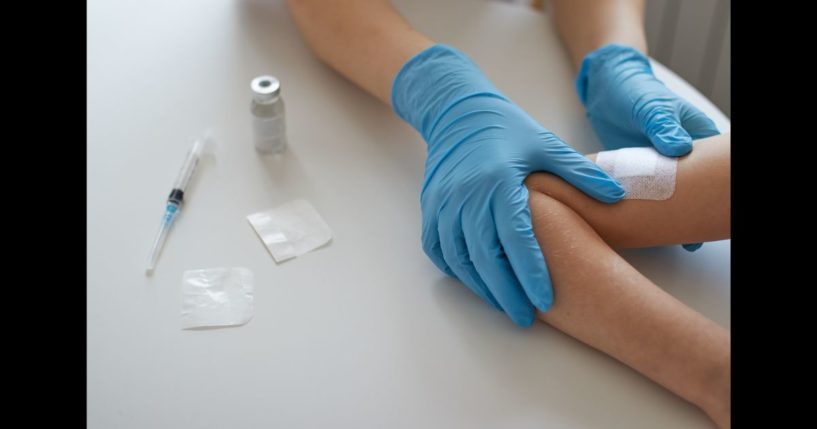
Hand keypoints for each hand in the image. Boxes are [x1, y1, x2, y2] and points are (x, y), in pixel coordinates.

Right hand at [393, 45, 625, 325]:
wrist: (457, 112)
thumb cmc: (507, 129)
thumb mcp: (546, 145)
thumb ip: (580, 174)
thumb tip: (617, 197)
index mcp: (498, 182)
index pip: (515, 238)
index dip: (530, 272)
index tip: (545, 299)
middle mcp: (466, 196)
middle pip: (484, 257)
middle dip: (504, 292)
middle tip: (524, 318)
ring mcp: (443, 203)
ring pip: (459, 258)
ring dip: (480, 286)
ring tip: (503, 304)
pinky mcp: (431, 208)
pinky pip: (439, 248)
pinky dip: (456, 269)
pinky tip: (475, 282)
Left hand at [576, 44, 719, 251]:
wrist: (607, 88)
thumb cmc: (636, 92)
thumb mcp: (652, 107)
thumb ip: (663, 127)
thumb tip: (679, 149)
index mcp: (696, 138)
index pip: (713, 171)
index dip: (713, 195)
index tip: (710, 219)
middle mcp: (681, 157)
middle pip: (692, 191)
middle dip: (690, 215)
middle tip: (689, 241)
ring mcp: (659, 166)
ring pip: (667, 197)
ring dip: (664, 216)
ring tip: (664, 239)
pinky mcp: (637, 172)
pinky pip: (641, 194)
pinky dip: (639, 208)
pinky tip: (635, 226)